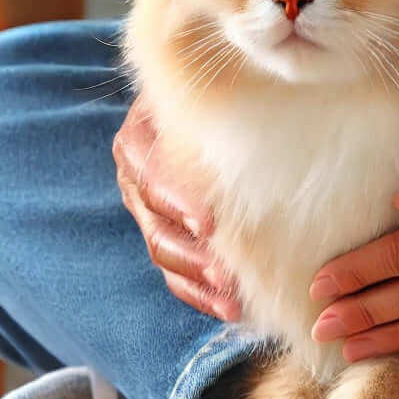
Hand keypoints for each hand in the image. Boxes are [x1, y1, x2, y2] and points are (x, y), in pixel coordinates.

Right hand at [113, 95, 240, 320]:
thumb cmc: (209, 91)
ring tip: (233, 296)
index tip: (209, 223)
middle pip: (155, 223)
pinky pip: (173, 274)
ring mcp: (144, 209)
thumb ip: (215, 106)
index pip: (151, 175)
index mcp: (138, 139)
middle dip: (191, 253)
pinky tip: (232, 307)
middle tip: (225, 272)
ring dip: (198, 279)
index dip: (178, 202)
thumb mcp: (203, 91)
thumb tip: (265, 117)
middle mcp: (133, 176)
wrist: (193, 96)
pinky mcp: (160, 233)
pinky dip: (200, 293)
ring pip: (162, 252)